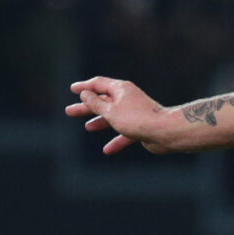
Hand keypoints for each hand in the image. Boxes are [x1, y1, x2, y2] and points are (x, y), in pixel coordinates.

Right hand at [65, 76, 180, 155]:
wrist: (164, 132)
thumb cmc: (137, 119)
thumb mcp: (110, 110)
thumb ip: (96, 103)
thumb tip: (85, 94)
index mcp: (120, 89)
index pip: (98, 84)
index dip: (84, 87)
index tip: (73, 89)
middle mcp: (127, 98)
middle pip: (103, 101)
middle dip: (86, 107)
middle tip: (69, 111)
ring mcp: (134, 112)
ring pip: (113, 117)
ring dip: (99, 122)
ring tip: (87, 128)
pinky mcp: (140, 126)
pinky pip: (124, 133)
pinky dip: (115, 140)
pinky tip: (107, 150)